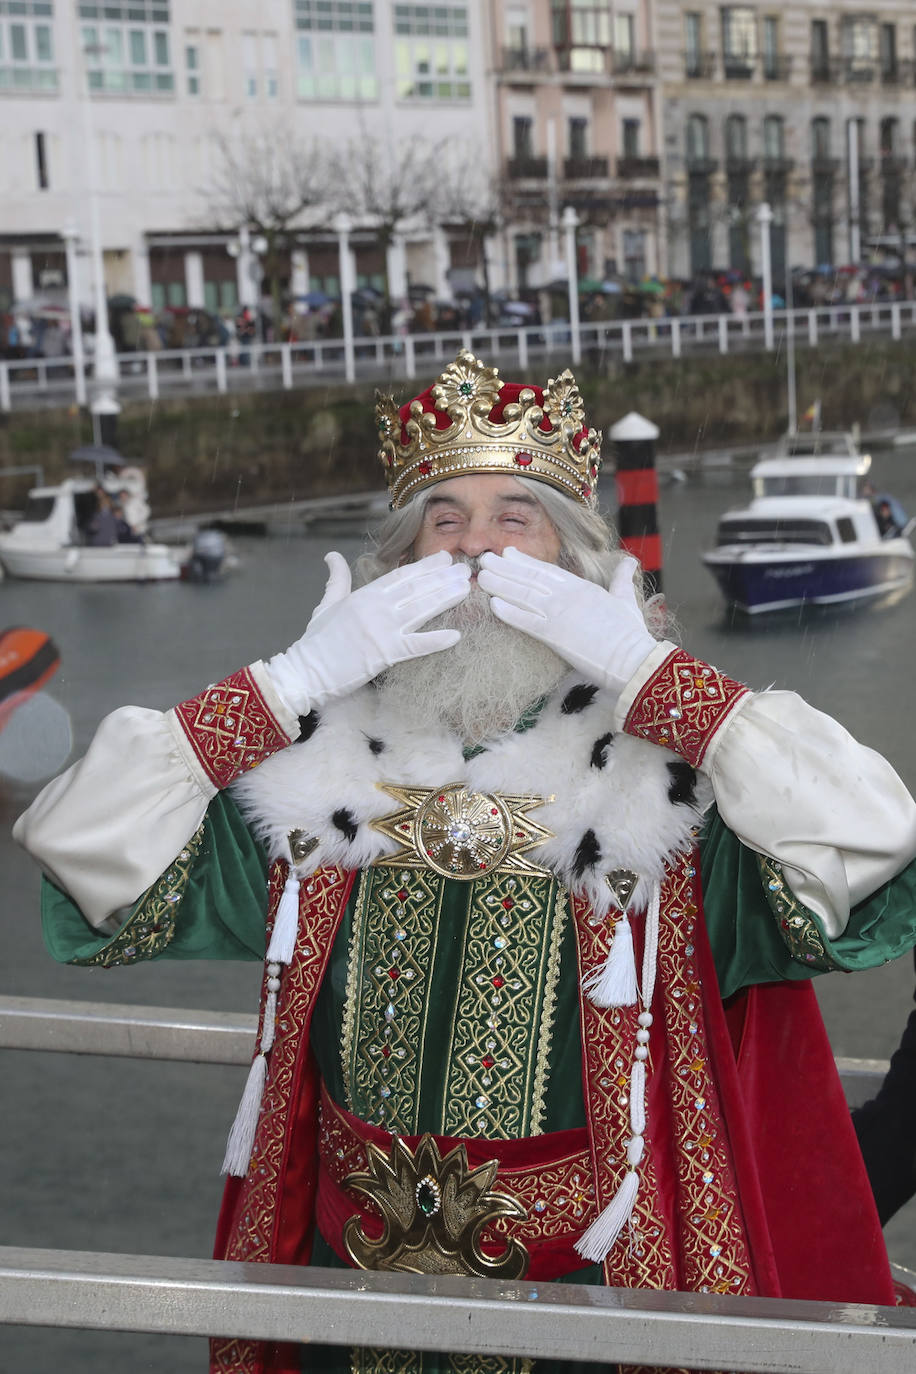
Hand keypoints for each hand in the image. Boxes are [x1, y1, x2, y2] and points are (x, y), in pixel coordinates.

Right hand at [267, 551, 469, 714]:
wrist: (305, 672)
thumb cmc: (315, 641)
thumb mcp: (326, 604)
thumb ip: (336, 579)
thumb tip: (331, 555)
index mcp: (364, 595)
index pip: (400, 576)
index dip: (425, 567)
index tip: (444, 559)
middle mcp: (375, 608)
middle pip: (415, 589)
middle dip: (442, 579)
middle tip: (465, 572)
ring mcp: (381, 631)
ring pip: (420, 611)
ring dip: (445, 599)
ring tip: (465, 591)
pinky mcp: (384, 654)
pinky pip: (415, 646)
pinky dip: (435, 640)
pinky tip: (456, 635)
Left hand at [477, 548, 655, 701]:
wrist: (633, 659)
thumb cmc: (631, 633)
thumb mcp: (626, 599)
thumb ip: (622, 578)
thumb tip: (629, 562)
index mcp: (582, 587)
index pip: (546, 569)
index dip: (524, 560)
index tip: (507, 552)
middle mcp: (566, 596)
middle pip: (529, 578)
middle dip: (504, 568)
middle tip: (484, 559)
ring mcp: (558, 614)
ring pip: (523, 596)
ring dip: (500, 585)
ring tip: (481, 577)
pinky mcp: (554, 635)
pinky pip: (525, 621)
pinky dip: (508, 612)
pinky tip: (493, 605)